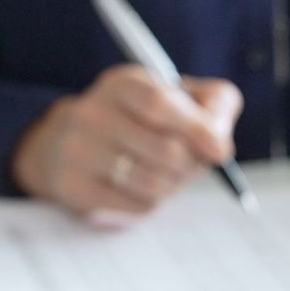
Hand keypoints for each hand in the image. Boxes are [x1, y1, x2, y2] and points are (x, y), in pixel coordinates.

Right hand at [11, 63, 243, 215]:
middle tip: (194, 163)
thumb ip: (214, 103)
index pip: (160, 104)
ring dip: (175, 185)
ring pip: (155, 183)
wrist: (68, 143)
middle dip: (193, 164)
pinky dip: (152, 202)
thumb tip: (220, 143)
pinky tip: (141, 187)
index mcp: (121, 84)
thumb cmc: (139, 119)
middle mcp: (92, 113)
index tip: (221, 150)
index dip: (197, 128)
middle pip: (166, 151)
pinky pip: (137, 206)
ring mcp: (78, 152)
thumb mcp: (176, 95)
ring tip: (169, 174)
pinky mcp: (75, 188)